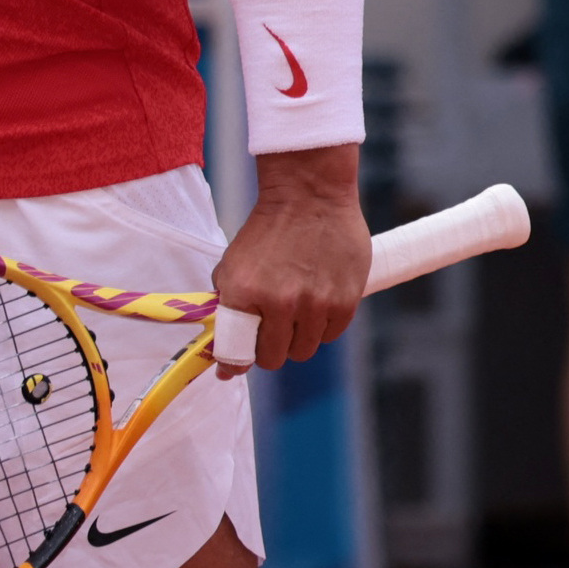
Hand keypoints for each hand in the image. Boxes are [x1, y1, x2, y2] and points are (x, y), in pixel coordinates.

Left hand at [210, 145, 370, 372]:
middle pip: (272, 357)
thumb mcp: (233, 262)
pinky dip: (321, 328)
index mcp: (243, 292)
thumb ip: (229, 299)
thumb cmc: (266, 230)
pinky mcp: (344, 303)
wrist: (309, 197)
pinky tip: (316, 306)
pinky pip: (329, 335)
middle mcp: (278, 303)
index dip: (231, 363)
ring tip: (293, 315)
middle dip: (265, 351)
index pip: (234, 347)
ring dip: (295, 339)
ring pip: (302, 350)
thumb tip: (224, 334)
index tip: (227, 369)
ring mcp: (314, 305)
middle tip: (267, 336)